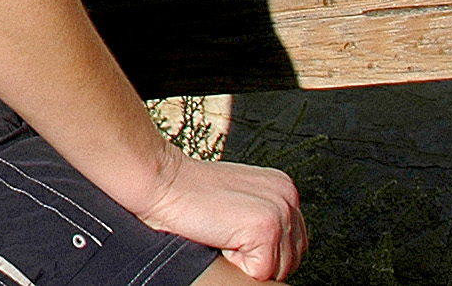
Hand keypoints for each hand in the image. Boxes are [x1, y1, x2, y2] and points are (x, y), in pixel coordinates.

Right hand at [135, 152, 303, 279]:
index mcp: (283, 188)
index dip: (261, 248)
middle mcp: (288, 197)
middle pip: (291, 258)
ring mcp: (280, 211)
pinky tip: (220, 236)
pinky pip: (260, 272)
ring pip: (279, 268)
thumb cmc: (186, 192)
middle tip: (225, 232)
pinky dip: (236, 262)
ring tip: (222, 231)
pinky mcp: (266, 228)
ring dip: (246, 259)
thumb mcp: (237, 197)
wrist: (159, 179)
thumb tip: (274, 249)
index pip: (292, 242)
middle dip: (258, 256)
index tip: (234, 231)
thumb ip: (261, 214)